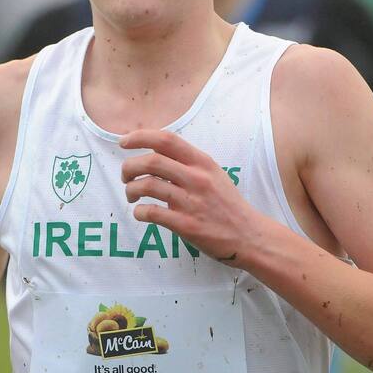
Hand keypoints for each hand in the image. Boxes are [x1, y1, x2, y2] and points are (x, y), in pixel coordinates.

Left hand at [119, 129, 261, 266]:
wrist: (249, 236)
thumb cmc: (227, 204)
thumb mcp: (214, 174)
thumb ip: (189, 163)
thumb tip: (155, 153)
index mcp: (202, 162)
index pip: (167, 140)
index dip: (140, 137)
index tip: (124, 142)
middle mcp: (197, 178)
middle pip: (151, 162)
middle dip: (129, 167)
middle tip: (125, 176)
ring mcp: (191, 202)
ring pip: (147, 186)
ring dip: (131, 190)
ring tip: (132, 196)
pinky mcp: (187, 225)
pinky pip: (152, 213)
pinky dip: (139, 212)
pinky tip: (142, 213)